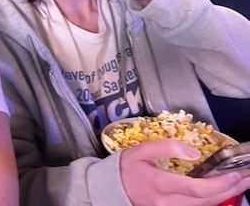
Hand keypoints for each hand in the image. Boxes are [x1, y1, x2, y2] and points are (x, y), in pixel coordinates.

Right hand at [121, 139, 249, 205]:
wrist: (110, 189)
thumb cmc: (126, 167)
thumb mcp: (141, 150)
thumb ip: (166, 146)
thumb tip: (194, 151)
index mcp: (161, 185)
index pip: (197, 188)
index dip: (221, 183)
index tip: (237, 173)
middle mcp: (168, 203)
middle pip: (207, 201)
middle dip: (232, 189)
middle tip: (249, 176)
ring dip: (227, 195)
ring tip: (242, 181)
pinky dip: (214, 199)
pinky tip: (223, 190)